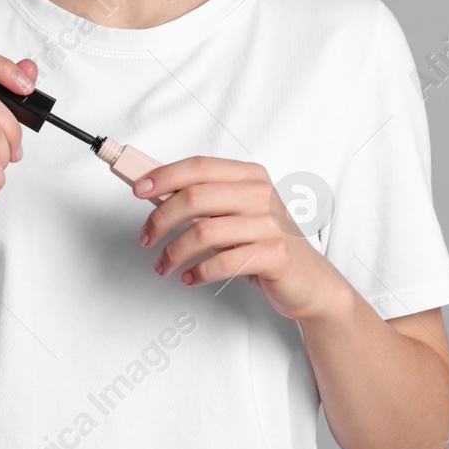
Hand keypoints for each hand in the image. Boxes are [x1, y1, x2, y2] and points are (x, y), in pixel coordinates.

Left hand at [134, 155, 346, 322]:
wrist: (311, 281)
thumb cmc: (266, 244)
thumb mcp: (237, 214)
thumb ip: (205, 201)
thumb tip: (156, 192)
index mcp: (249, 177)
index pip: (199, 167)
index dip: (164, 176)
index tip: (137, 189)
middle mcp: (261, 195)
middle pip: (195, 198)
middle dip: (160, 219)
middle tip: (145, 238)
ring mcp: (270, 224)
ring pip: (204, 232)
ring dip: (174, 252)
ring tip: (164, 266)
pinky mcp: (274, 255)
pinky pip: (222, 262)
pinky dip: (198, 272)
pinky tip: (189, 278)